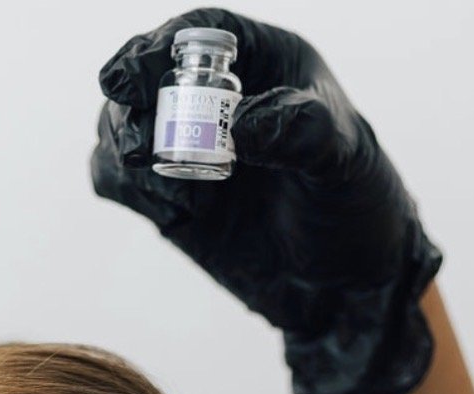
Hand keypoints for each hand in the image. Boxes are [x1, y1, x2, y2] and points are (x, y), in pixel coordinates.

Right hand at [90, 9, 442, 393]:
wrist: (343, 281)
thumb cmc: (354, 203)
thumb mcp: (343, 159)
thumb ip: (299, 130)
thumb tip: (238, 126)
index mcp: (263, 62)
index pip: (199, 32)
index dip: (154, 47)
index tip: (127, 80)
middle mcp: (217, 98)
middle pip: (145, 77)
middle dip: (130, 109)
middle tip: (146, 148)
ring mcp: (186, 148)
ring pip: (121, 126)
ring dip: (126, 151)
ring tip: (175, 193)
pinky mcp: (168, 197)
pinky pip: (119, 177)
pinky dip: (126, 187)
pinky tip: (174, 211)